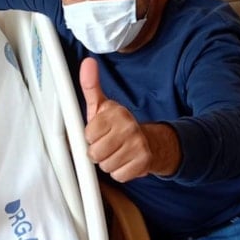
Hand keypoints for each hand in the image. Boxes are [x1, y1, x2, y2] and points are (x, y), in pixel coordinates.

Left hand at [80, 57, 154, 181]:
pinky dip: (120, 172)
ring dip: (109, 163)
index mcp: (115, 112)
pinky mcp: (144, 161)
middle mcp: (128, 126)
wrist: (152, 142)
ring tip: (117, 153)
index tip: (99, 133)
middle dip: (98, 153)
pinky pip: (118, 175)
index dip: (91, 137)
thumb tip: (87, 63)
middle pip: (95, 153)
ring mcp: (137, 144)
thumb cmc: (120, 126)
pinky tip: (126, 161)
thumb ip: (91, 86)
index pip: (88, 134)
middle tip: (108, 145)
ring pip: (105, 166)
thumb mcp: (103, 106)